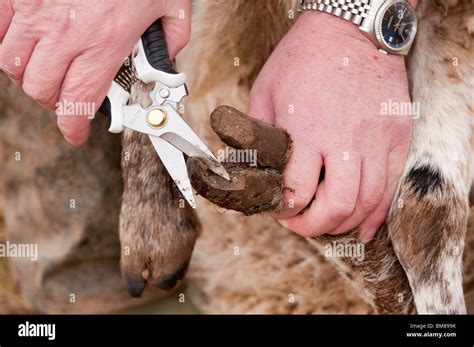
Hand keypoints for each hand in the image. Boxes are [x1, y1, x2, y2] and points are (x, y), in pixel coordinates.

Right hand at [0, 0, 190, 144]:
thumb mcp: (172, 5)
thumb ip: (171, 40)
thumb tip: (165, 61)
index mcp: (104, 41)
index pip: (78, 102)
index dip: (73, 127)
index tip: (76, 133)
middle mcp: (64, 32)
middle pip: (40, 90)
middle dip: (55, 102)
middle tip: (70, 96)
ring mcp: (34, 11)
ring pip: (12, 66)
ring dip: (29, 76)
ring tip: (49, 70)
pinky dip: (9, 44)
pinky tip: (29, 41)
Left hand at [248, 13, 411, 241]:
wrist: (350, 29)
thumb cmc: (303, 57)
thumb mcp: (266, 91)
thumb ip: (259, 133)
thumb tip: (254, 167)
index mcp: (305, 129)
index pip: (296, 191)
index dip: (285, 211)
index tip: (279, 210)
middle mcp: (342, 140)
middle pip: (335, 206)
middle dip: (313, 226)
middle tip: (301, 224)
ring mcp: (375, 139)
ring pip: (367, 202)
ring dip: (345, 223)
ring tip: (328, 223)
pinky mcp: (396, 135)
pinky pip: (392, 185)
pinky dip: (378, 213)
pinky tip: (363, 224)